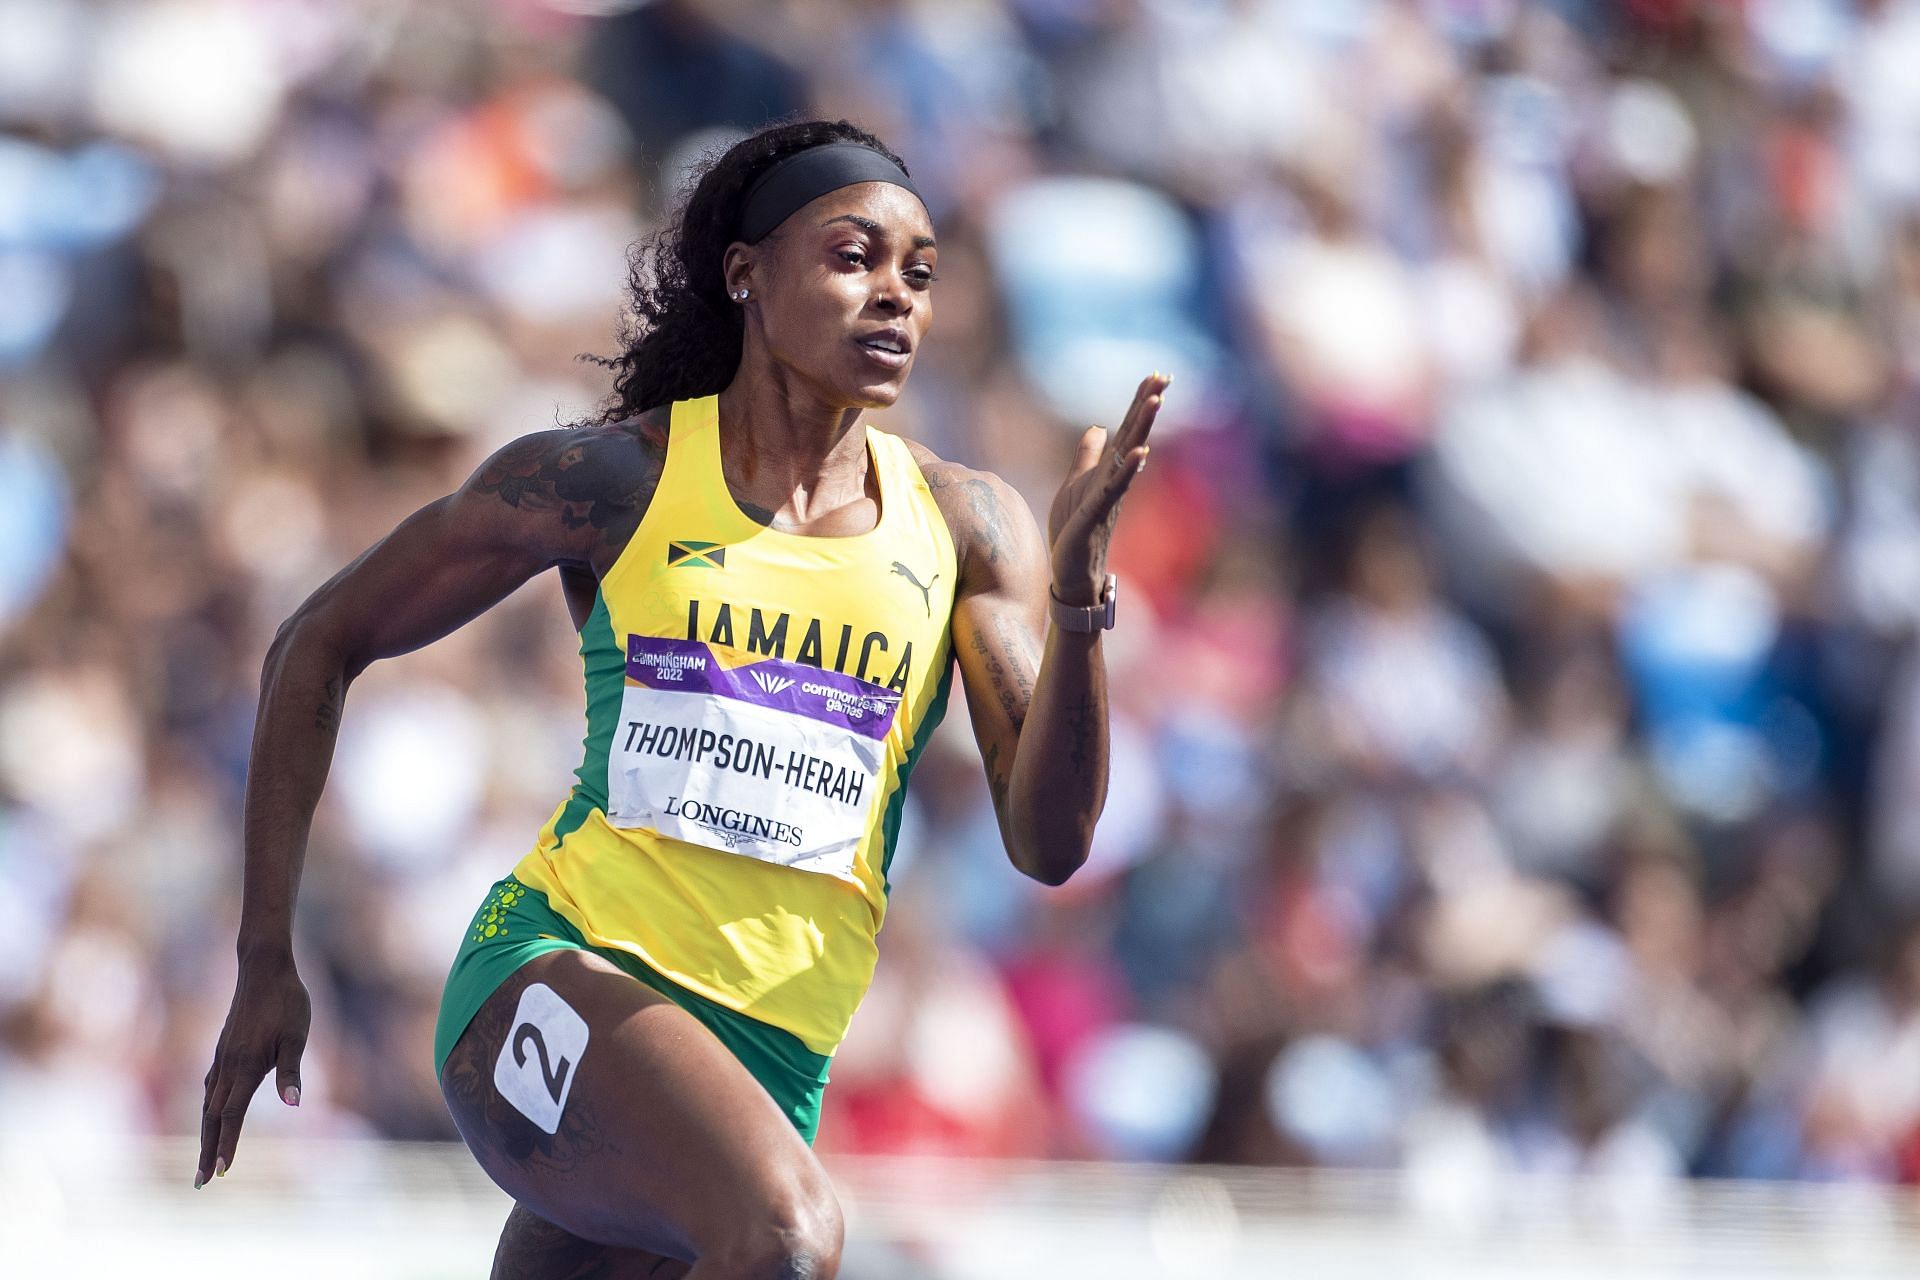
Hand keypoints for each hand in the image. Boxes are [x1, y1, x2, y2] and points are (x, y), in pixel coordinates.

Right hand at [197, 948, 310, 1187]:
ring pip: (208, 1104)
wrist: (263, 967)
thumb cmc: (287, 1001)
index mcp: (245, 1067)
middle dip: (209, 1151)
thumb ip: (291, 1071)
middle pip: (214, 1118)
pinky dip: (208, 1108)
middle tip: (202, 1184)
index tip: (223, 1173)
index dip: (228, 1144)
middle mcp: (227, 1066)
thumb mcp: (297, 1035)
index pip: (232, 1115)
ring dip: (206, 1134)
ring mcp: (222, 1057)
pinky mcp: (223, 1049)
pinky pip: (210, 1087)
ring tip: (204, 1159)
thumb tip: (294, 1104)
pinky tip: (210, 1113)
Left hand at [1047, 371, 1168, 603]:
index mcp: (1108, 470)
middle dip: (1147, 405)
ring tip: (1156, 401)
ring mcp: (1108, 495)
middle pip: (1134, 435)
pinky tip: (1140, 450)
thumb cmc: (1075, 530)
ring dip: (1142, 428)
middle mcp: (1114, 479)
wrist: (1071, 571)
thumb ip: (1086, 456)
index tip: (1156, 375)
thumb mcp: (1075, 484)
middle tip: (1164, 377)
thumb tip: (1097, 428)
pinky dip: (1127, 469)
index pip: (1127, 429)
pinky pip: (1114, 487)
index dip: (1139, 402)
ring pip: (1129, 455)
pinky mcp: (1097, 513)